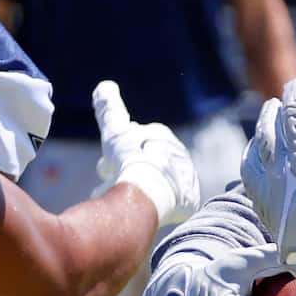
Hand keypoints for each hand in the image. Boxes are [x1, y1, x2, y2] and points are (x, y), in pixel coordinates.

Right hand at [90, 81, 198, 228]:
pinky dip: (161, 206)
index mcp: (160, 135)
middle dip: (131, 173)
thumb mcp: (115, 130)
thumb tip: (105, 86)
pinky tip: (148, 210)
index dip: (119, 155)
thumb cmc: (129, 158)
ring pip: (160, 184)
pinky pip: (174, 204)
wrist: (149, 188)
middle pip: (148, 164)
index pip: (136, 144)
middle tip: (116, 185)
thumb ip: (109, 108)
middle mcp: (178, 154)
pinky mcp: (190, 201)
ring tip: (130, 200)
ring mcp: (186, 177)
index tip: (109, 166)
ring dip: (145, 191)